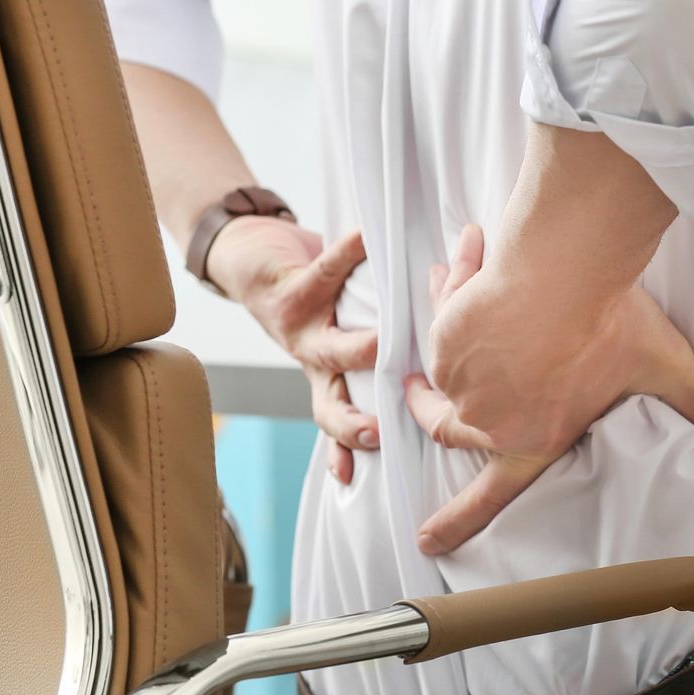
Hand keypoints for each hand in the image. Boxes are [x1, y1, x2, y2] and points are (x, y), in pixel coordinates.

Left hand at [207, 218, 379, 482]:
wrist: (245, 257)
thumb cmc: (305, 296)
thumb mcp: (332, 331)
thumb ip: (374, 349)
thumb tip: (448, 354)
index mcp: (325, 377)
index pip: (339, 424)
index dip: (350, 448)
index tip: (382, 457)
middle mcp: (311, 361)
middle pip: (329, 405)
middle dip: (352, 423)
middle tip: (380, 432)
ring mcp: (299, 330)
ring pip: (328, 349)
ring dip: (358, 349)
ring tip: (386, 344)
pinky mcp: (291, 289)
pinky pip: (326, 270)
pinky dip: (352, 251)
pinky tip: (371, 237)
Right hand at [404, 223, 693, 554]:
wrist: (564, 273)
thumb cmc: (611, 326)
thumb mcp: (666, 372)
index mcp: (531, 440)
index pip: (490, 496)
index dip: (457, 521)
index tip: (427, 540)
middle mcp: (488, 416)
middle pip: (446, 428)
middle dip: (428, 413)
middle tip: (420, 398)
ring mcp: (460, 376)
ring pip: (441, 366)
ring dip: (452, 337)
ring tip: (459, 298)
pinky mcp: (446, 331)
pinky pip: (443, 310)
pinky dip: (454, 289)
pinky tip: (469, 260)